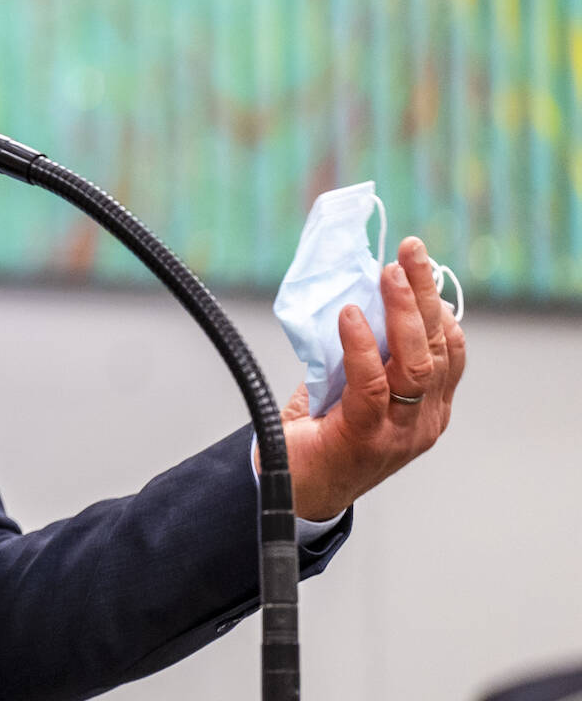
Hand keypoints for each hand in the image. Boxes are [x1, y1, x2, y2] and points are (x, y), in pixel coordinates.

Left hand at [275, 235, 466, 520]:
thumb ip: (363, 354)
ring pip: (416, 363)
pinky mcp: (367, 438)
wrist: (293, 490)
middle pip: (439, 347)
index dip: (439, 303)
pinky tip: (350, 316)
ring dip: (403, 312)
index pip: (449, 348)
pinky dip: (362, 346)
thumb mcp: (351, 387)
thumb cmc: (320, 434)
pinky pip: (372, 384)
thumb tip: (356, 298)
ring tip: (387, 273)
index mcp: (430, 405)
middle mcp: (425, 419)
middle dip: (426, 294)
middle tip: (409, 252)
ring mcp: (401, 432)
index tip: (419, 264)